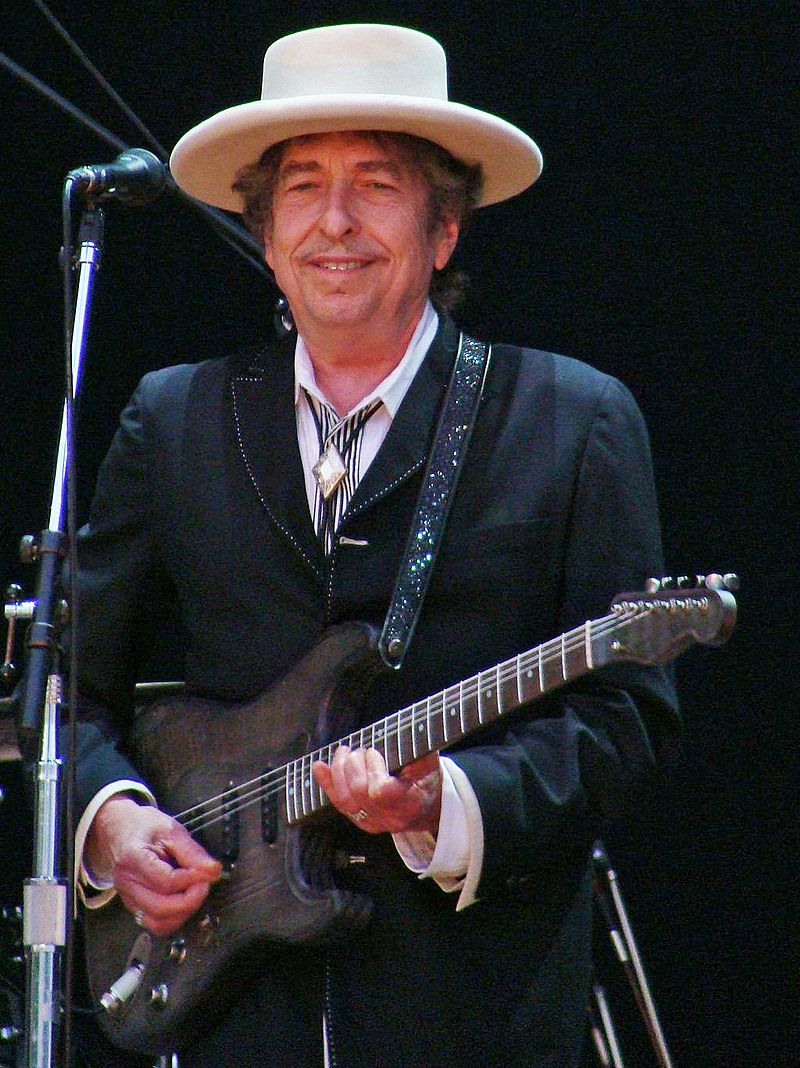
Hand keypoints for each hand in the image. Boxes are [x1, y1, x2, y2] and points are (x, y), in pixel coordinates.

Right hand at [86, 795, 221, 935]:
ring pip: (157, 922)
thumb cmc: (143, 826)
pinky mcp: (133, 905)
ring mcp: (127, 897)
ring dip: (183, 913)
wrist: (117, 828)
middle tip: (205, 883)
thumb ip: (192, 851)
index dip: (193, 879)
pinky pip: (154, 923)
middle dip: (191, 900)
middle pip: (161, 908)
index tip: (210, 871)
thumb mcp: (170, 830)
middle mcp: (127, 883)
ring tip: (195, 893)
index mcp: (133, 859)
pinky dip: (173, 918)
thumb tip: (213, 871)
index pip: (166, 881)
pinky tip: (184, 901)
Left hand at [312, 748, 441, 834]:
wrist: (427, 809)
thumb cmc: (427, 780)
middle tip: (360, 750)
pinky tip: (320, 767)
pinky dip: (326, 783)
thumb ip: (414, 748)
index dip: (372, 769)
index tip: (374, 752)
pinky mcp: (360, 821)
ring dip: (338, 771)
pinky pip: (337, 804)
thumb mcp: (429, 762)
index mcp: (408, 801)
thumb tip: (400, 729)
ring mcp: (372, 822)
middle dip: (353, 764)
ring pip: (344, 800)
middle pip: (358, 793)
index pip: (380, 792)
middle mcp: (388, 817)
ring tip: (344, 752)